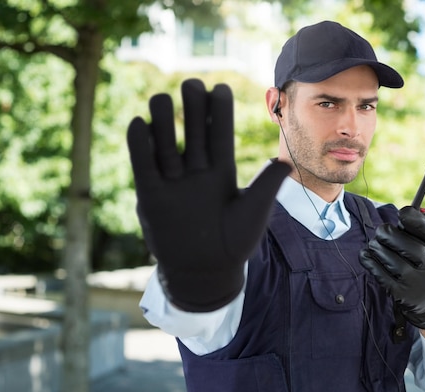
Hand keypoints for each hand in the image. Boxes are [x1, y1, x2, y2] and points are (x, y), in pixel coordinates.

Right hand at [127, 79, 289, 311]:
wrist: (204, 274)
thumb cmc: (235, 245)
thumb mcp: (253, 213)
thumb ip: (265, 186)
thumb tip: (285, 162)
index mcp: (222, 171)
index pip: (220, 133)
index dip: (219, 111)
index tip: (219, 88)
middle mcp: (197, 171)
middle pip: (193, 131)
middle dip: (192, 108)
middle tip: (191, 84)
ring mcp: (172, 181)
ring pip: (166, 142)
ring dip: (164, 119)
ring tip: (163, 98)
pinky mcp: (151, 195)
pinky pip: (143, 165)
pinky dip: (139, 145)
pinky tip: (139, 123)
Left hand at [359, 200, 424, 329]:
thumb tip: (409, 210)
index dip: (411, 217)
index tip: (401, 213)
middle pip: (399, 240)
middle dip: (385, 232)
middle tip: (382, 231)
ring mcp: (415, 282)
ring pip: (384, 254)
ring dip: (375, 245)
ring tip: (376, 245)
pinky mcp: (399, 293)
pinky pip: (375, 270)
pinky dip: (367, 258)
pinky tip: (367, 254)